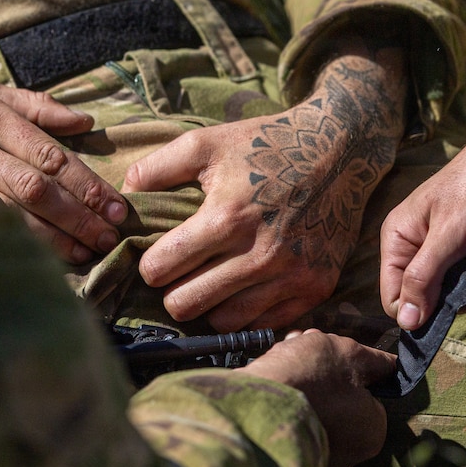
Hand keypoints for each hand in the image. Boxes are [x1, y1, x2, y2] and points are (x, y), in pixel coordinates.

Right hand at [0, 78, 127, 262]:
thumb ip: (36, 106)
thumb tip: (85, 123)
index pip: (48, 155)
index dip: (86, 184)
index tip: (115, 206)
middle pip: (35, 188)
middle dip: (77, 215)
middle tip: (109, 235)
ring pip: (11, 214)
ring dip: (53, 237)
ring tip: (86, 251)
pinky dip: (19, 245)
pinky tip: (44, 259)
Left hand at [123, 37, 406, 329]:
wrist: (341, 148)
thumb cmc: (266, 143)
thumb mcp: (208, 142)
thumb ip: (159, 166)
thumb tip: (124, 191)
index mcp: (226, 217)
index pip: (161, 268)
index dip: (150, 266)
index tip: (156, 259)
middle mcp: (260, 253)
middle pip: (186, 304)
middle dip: (173, 292)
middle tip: (179, 278)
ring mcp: (291, 274)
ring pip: (224, 321)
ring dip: (209, 307)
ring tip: (208, 285)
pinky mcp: (316, 287)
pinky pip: (265, 324)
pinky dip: (248, 313)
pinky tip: (241, 291)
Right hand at [240, 329, 395, 466]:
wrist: (254, 402)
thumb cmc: (311, 378)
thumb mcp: (351, 355)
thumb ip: (377, 361)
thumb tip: (393, 365)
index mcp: (370, 434)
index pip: (368, 397)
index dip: (350, 371)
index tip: (333, 358)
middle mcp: (345, 457)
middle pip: (339, 404)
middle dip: (322, 376)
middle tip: (304, 355)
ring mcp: (311, 459)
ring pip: (312, 410)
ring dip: (300, 382)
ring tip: (283, 360)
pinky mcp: (283, 455)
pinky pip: (289, 421)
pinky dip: (282, 400)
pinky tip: (271, 379)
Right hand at [380, 117, 465, 329]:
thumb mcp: (450, 234)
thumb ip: (424, 278)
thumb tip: (405, 323)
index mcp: (398, 241)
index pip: (394, 297)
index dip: (421, 311)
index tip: (455, 307)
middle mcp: (415, 250)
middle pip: (426, 301)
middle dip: (462, 300)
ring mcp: (442, 253)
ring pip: (453, 296)